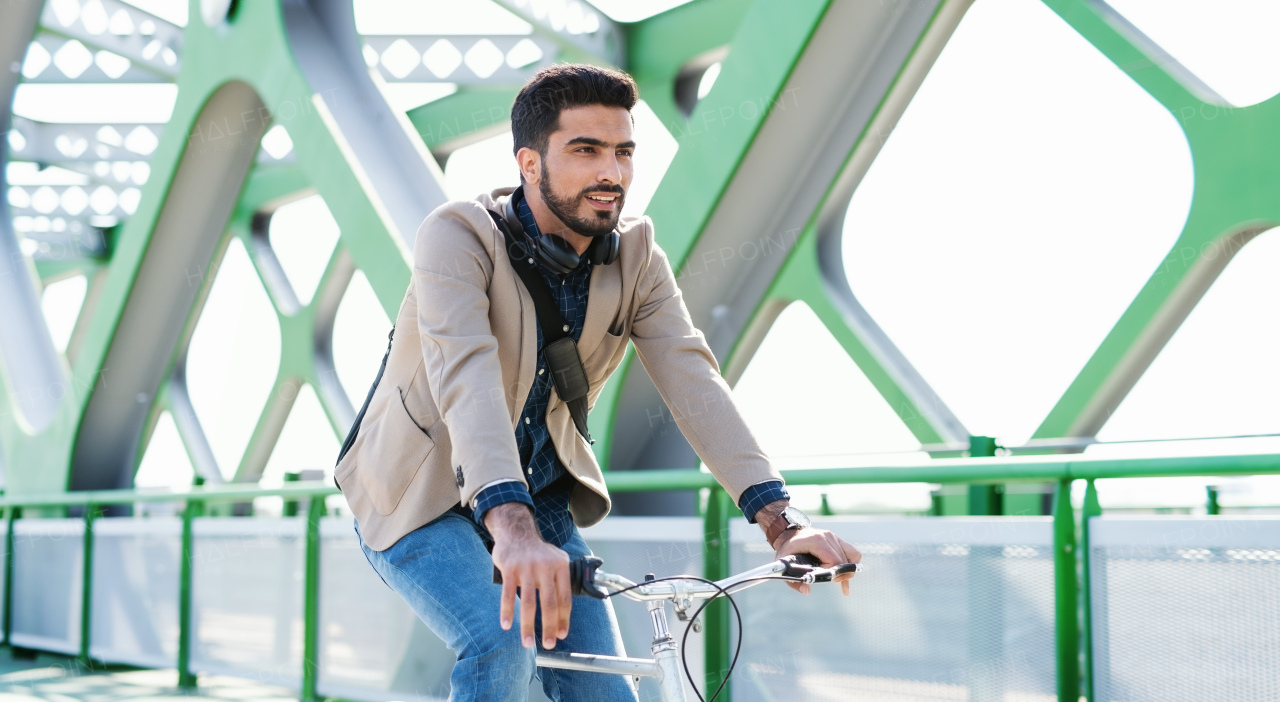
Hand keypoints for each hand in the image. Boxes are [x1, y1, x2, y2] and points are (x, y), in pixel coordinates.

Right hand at [485, 503, 571, 649]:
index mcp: (560, 566)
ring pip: (528, 602)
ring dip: (528, 625)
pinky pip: (508, 594)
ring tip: (527, 642)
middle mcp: (545, 566)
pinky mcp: (509, 568)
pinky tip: (506, 625)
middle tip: (548, 644)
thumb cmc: (538, 553)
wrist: (516, 532)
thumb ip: (560, 583)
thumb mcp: (556, 561)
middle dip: (549, 627)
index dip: (564, 618)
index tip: (561, 635)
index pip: (565, 598)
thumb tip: (563, 616)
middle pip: (549, 603)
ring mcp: (526, 567)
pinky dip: (507, 611)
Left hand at [773, 527, 860, 595]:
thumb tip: (807, 591)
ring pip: (852, 557)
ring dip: (847, 571)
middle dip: (840, 575)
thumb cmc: (787, 550)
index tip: (822, 577)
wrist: (789, 534)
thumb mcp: (784, 565)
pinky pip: (853, 553)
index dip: (830, 573)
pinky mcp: (838, 540)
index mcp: (816, 540)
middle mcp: (828, 536)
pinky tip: (846, 576)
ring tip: (839, 580)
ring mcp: (834, 537)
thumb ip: (794, 581)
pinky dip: (852, 565)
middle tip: (831, 582)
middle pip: (844, 561)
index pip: (833, 560)